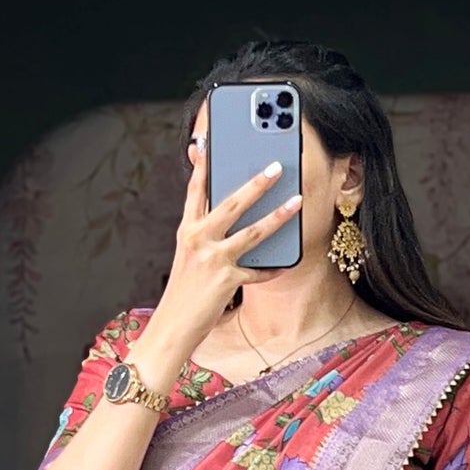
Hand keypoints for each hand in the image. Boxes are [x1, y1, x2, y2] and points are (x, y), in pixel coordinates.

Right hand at [145, 143, 302, 370]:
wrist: (172, 328)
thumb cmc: (183, 292)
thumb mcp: (187, 257)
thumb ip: (203, 233)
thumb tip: (225, 215)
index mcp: (187, 230)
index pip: (196, 190)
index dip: (205, 164)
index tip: (213, 142)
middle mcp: (197, 240)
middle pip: (230, 203)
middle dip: (256, 183)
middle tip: (276, 166)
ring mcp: (212, 260)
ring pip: (251, 232)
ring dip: (277, 215)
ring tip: (296, 201)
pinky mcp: (226, 282)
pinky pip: (258, 272)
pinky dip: (273, 268)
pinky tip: (288, 261)